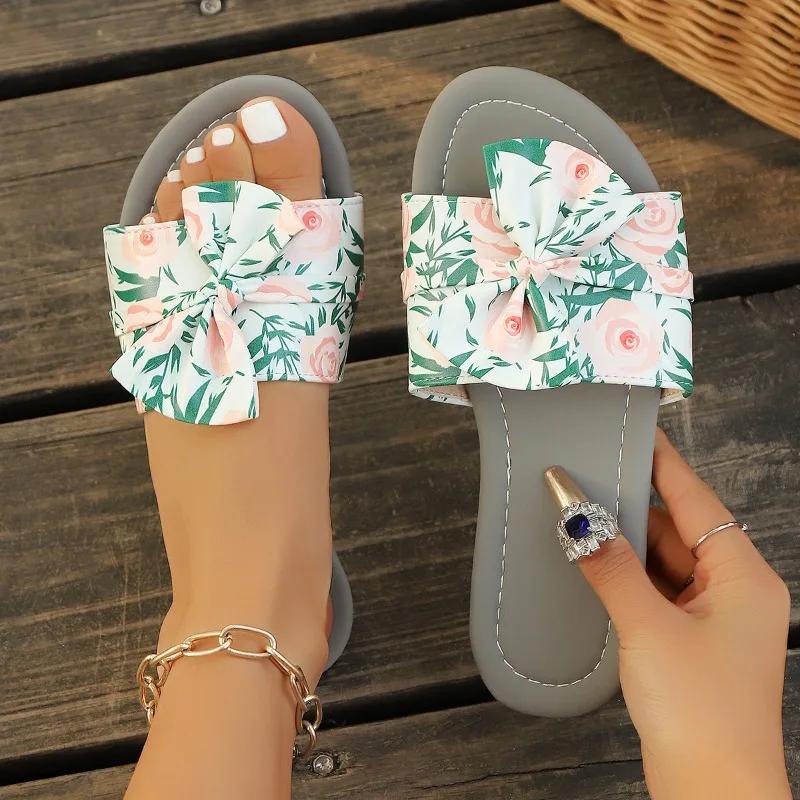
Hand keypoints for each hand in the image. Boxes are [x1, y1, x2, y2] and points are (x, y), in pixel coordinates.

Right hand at [575, 428, 790, 799]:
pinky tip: (597, 561)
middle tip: (588, 471)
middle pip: (679, 527)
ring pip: (665, 559)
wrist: (713, 795)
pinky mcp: (691, 642)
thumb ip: (607, 563)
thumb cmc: (701, 715)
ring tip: (584, 510)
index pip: (696, 499)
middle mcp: (735, 591)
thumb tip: (573, 509)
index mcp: (744, 577)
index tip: (629, 431)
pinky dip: (628, 573)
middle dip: (633, 502)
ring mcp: (714, 618)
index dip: (660, 462)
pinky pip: (658, 588)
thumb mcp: (647, 626)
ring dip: (627, 540)